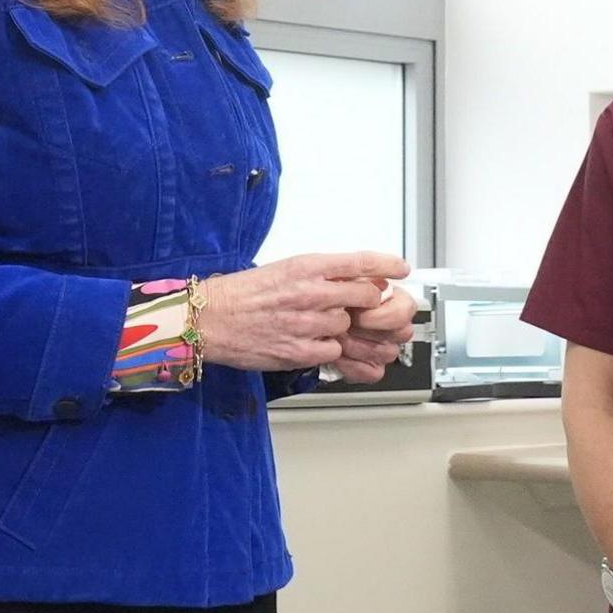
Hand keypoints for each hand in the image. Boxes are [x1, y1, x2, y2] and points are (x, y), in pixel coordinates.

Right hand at [198, 252, 409, 372]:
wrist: (211, 319)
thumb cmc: (243, 294)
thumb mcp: (286, 269)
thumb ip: (320, 273)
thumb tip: (354, 278)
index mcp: (307, 266)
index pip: (360, 261)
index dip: (387, 264)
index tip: (401, 268)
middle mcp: (310, 292)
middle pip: (365, 296)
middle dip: (367, 302)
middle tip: (358, 305)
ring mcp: (306, 323)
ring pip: (347, 325)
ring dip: (338, 326)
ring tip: (312, 323)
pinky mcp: (299, 350)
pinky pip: (332, 351)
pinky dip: (325, 348)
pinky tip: (305, 340)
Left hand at [328, 280, 418, 382]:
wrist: (311, 315)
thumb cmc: (330, 293)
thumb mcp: (345, 273)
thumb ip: (363, 277)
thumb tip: (376, 283)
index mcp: (394, 299)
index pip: (406, 310)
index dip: (383, 313)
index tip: (361, 309)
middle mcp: (393, 325)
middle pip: (402, 333)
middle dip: (369, 328)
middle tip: (347, 323)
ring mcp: (384, 347)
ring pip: (388, 353)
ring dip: (358, 345)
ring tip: (338, 335)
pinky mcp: (371, 368)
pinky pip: (372, 373)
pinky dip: (353, 365)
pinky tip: (339, 354)